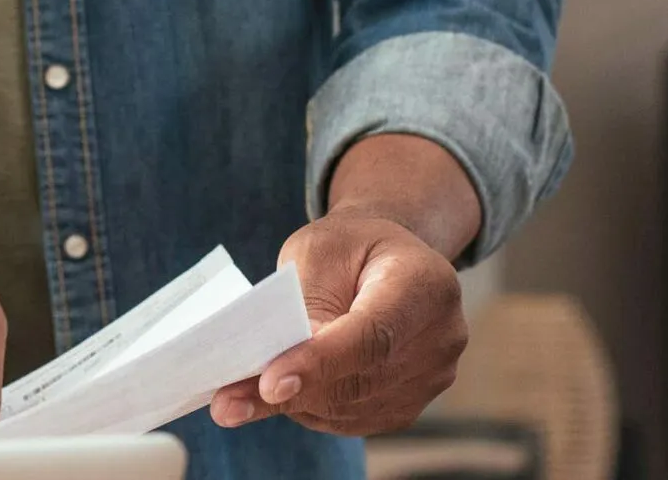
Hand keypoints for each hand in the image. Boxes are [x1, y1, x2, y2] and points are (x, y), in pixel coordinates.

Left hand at [209, 133, 478, 435]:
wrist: (387, 258)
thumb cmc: (350, 248)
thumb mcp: (318, 251)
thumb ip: (303, 305)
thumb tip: (277, 369)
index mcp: (425, 283)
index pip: (370, 334)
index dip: (319, 362)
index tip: (270, 383)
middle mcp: (441, 336)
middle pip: (358, 379)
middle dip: (289, 391)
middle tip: (225, 401)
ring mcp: (432, 376)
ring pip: (350, 407)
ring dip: (294, 403)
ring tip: (240, 394)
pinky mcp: (411, 404)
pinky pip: (352, 420)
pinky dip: (310, 409)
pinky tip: (282, 391)